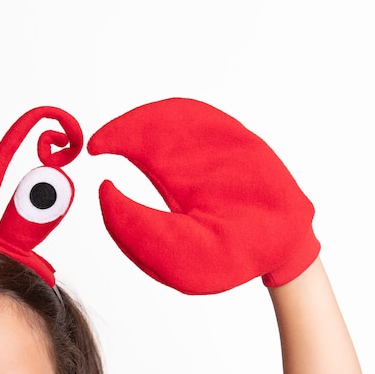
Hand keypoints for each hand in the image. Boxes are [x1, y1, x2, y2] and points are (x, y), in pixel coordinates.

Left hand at [88, 98, 319, 293]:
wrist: (279, 250)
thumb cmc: (230, 256)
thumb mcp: (174, 258)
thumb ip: (137, 231)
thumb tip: (105, 192)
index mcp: (170, 188)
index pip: (134, 156)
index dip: (113, 145)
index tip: (95, 149)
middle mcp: (187, 164)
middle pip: (148, 132)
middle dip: (123, 132)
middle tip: (103, 141)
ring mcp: (211, 149)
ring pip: (172, 119)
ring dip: (146, 120)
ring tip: (128, 134)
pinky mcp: (235, 139)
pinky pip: (202, 118)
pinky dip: (180, 115)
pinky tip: (163, 124)